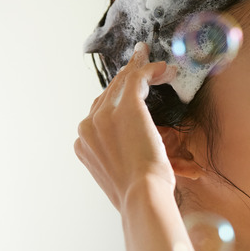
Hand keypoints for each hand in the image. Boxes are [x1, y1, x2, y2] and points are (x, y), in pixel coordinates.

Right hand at [74, 42, 177, 212]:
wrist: (141, 196)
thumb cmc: (140, 194)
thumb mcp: (123, 175)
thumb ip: (121, 157)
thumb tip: (135, 152)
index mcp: (84, 145)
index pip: (100, 111)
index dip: (116, 95)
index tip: (131, 84)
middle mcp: (88, 127)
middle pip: (108, 92)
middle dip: (125, 74)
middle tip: (138, 57)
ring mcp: (103, 116)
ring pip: (121, 82)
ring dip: (137, 66)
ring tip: (148, 54)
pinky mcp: (126, 108)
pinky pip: (137, 79)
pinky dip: (150, 70)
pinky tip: (165, 69)